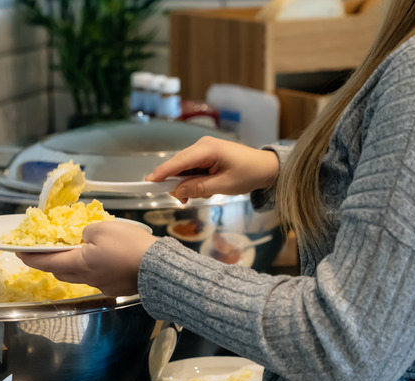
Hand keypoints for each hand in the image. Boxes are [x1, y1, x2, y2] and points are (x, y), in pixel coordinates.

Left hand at [16, 221, 157, 296]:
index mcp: (79, 264)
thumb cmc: (129, 246)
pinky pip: (97, 278)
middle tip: (47, 250)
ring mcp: (103, 286)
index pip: (47, 262)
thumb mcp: (102, 228)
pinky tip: (102, 258)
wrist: (158, 268)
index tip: (20, 253)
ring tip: (75, 251)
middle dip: (51, 262)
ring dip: (72, 265)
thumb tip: (84, 239)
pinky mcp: (116, 288)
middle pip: (61, 272)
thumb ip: (86, 232)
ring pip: (79, 276)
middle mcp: (87, 279)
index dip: (31, 257)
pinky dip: (93, 268)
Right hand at [146, 136, 279, 203]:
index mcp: (208, 149)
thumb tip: (177, 191)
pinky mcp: (204, 155)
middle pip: (178, 165)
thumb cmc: (249, 174)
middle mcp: (202, 145)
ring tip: (205, 193)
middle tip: (184, 201)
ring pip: (183, 169)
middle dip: (177, 184)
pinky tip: (206, 188)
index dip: (163, 172)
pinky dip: (193, 181)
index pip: (179, 161)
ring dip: (187, 184)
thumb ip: (199, 188)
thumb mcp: (224, 185)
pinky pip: (190, 169)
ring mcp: (202, 149)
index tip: (148, 181)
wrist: (266, 167)